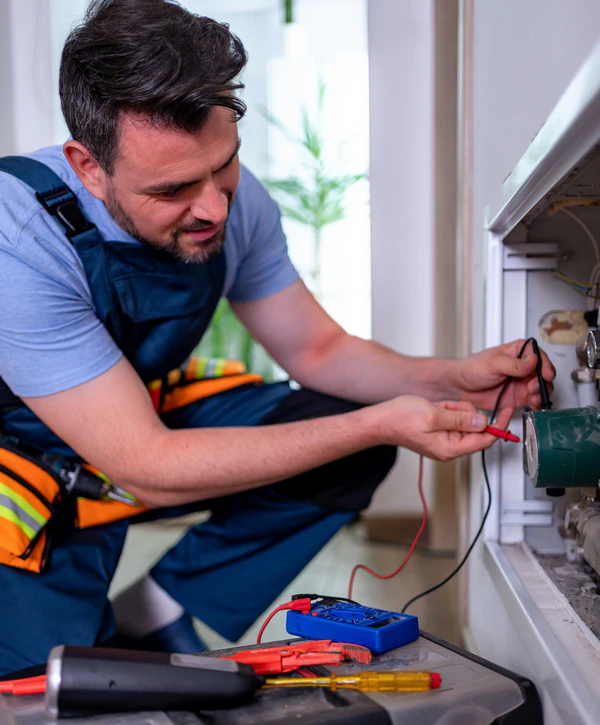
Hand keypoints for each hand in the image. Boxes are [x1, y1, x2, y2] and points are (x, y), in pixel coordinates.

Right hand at [368, 396, 513, 460]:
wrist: (380, 420)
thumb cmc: (400, 420)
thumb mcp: (435, 415)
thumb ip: (461, 419)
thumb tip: (483, 422)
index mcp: (451, 448)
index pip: (485, 440)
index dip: (498, 425)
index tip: (506, 411)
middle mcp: (449, 447)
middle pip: (475, 427)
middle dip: (464, 412)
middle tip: (446, 407)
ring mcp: (443, 440)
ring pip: (464, 420)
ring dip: (453, 409)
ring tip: (436, 407)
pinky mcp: (438, 432)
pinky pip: (452, 418)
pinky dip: (445, 409)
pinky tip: (433, 408)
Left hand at [452, 339, 554, 411]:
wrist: (460, 387)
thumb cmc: (472, 369)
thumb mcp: (493, 363)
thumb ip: (514, 364)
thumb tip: (533, 360)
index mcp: (518, 351)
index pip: (539, 355)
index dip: (545, 364)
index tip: (545, 374)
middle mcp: (524, 367)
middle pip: (544, 373)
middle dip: (543, 382)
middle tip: (533, 387)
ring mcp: (522, 382)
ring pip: (541, 388)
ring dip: (541, 393)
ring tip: (532, 396)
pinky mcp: (520, 397)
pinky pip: (534, 401)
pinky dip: (536, 403)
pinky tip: (533, 404)